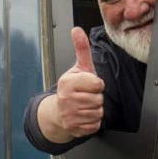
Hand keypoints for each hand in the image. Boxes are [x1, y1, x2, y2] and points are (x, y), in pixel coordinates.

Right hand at [37, 27, 104, 142]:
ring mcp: (69, 115)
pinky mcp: (73, 129)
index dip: (96, 84)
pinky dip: (92, 121)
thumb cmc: (72, 88)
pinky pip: (95, 125)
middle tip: (86, 96)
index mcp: (67, 83)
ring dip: (95, 110)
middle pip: (99, 99)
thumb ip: (81, 49)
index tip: (88, 85)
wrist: (58, 111)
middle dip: (96, 98)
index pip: (97, 84)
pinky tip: (84, 116)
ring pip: (98, 113)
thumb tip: (77, 29)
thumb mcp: (78, 68)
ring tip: (84, 105)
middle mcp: (66, 99)